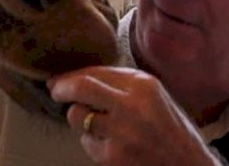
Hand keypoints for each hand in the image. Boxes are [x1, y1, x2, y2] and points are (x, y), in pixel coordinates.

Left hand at [47, 66, 219, 165]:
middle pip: (81, 87)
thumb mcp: (156, 96)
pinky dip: (93, 143)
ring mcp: (120, 132)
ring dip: (80, 119)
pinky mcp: (112, 157)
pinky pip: (87, 142)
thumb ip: (125, 84)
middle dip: (62, 87)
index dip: (74, 74)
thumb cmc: (173, 131)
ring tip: (98, 124)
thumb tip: (82, 77)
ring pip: (78, 116)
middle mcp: (131, 105)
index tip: (62, 78)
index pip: (97, 72)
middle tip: (55, 90)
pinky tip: (112, 145)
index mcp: (144, 85)